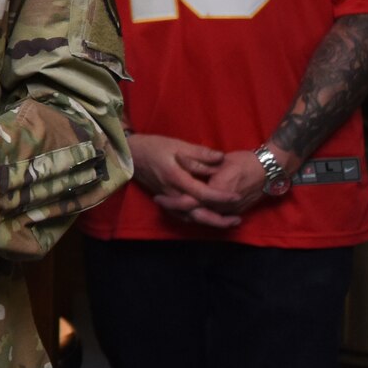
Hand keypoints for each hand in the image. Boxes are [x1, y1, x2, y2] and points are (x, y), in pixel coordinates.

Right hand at [130, 134, 250, 229]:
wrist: (130, 155)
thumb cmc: (153, 147)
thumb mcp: (178, 145)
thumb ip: (200, 154)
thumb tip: (221, 158)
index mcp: (176, 178)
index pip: (202, 192)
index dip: (220, 196)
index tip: (237, 196)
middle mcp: (172, 193)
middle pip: (197, 213)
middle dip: (218, 220)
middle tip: (237, 220)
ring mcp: (168, 199)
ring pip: (190, 217)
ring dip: (210, 222)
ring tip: (228, 222)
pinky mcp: (165, 200)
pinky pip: (182, 215)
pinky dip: (196, 219)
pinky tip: (207, 219)